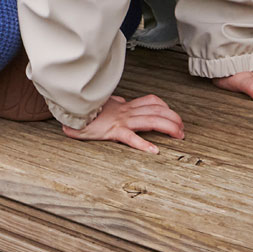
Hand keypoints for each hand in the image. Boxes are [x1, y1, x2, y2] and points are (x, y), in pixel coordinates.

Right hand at [62, 94, 183, 153]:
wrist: (70, 111)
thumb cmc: (84, 110)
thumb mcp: (102, 104)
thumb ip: (114, 102)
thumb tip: (120, 100)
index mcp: (124, 106)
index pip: (151, 101)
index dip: (166, 107)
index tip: (174, 116)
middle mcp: (125, 111)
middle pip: (157, 110)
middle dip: (174, 118)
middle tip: (183, 129)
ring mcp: (120, 120)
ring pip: (151, 120)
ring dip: (169, 127)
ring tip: (179, 135)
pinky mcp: (112, 131)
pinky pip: (131, 137)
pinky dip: (144, 144)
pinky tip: (154, 151)